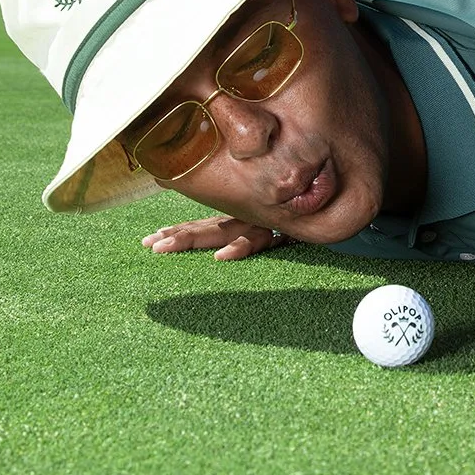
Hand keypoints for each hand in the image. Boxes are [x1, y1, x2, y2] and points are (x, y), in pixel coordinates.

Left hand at [141, 216, 290, 260]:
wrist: (326, 216)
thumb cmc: (296, 228)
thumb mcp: (269, 234)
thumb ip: (249, 239)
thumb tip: (222, 254)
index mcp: (237, 223)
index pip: (201, 226)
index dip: (177, 231)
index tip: (149, 240)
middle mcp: (243, 221)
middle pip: (204, 229)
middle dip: (176, 236)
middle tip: (149, 245)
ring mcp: (257, 226)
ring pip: (219, 232)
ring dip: (190, 239)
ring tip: (165, 248)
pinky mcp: (275, 235)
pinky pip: (254, 241)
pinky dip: (238, 249)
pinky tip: (220, 258)